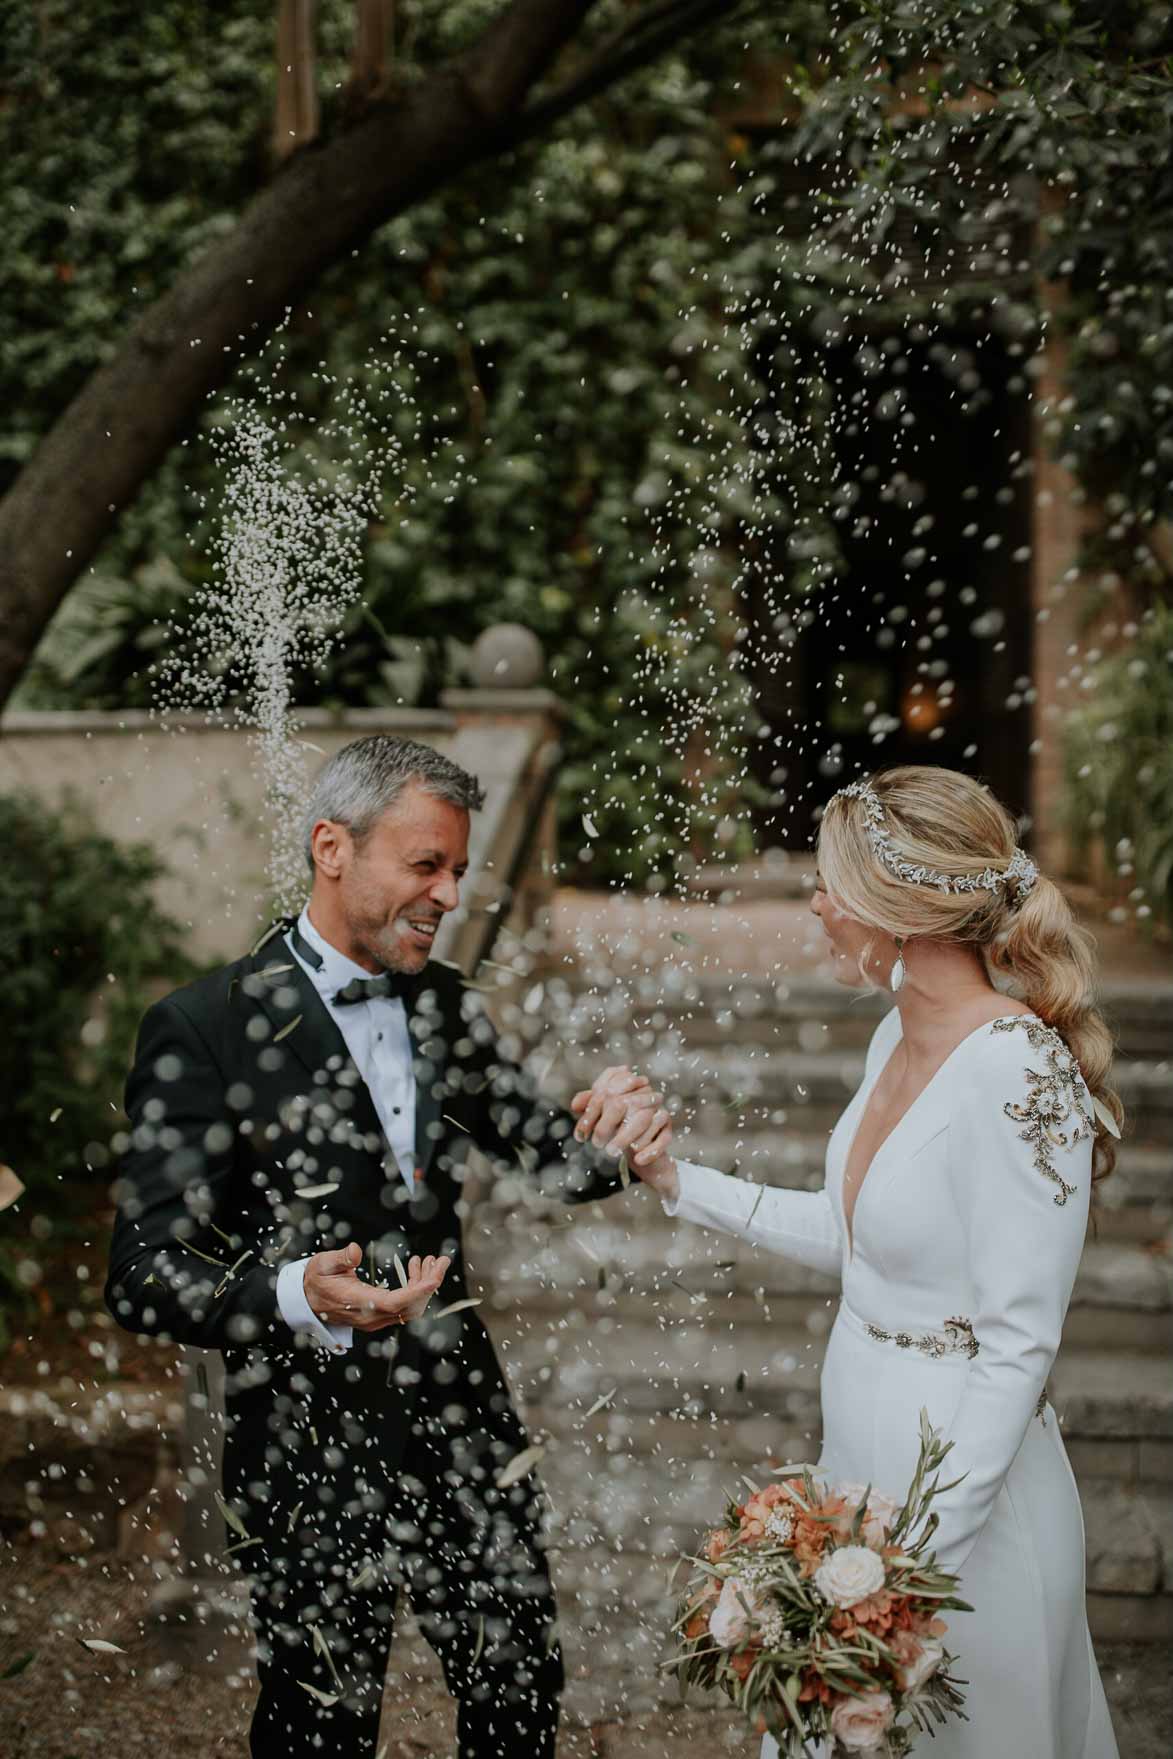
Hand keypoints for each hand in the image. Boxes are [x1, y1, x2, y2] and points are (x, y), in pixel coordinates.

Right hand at [302, 1244, 449, 1331]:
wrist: (307, 1299)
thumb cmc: (316, 1280)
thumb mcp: (323, 1264)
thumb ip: (341, 1258)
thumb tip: (356, 1251)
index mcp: (359, 1303)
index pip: (395, 1303)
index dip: (418, 1291)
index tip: (435, 1277)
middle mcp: (371, 1317)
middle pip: (410, 1307)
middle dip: (430, 1284)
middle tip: (440, 1260)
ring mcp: (376, 1319)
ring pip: (410, 1307)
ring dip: (424, 1285)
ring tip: (429, 1260)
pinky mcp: (379, 1315)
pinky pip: (403, 1306)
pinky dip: (415, 1288)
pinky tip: (415, 1267)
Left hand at [570, 1065, 672, 1168]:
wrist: (642, 1150)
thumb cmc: (617, 1128)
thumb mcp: (601, 1118)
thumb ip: (588, 1107)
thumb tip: (574, 1105)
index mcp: (627, 1087)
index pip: (606, 1092)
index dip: (591, 1112)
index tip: (580, 1136)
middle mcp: (644, 1096)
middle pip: (624, 1103)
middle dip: (606, 1124)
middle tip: (596, 1144)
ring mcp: (658, 1112)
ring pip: (644, 1120)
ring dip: (626, 1138)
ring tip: (611, 1152)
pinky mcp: (667, 1131)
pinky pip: (662, 1138)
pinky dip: (650, 1150)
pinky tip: (637, 1160)